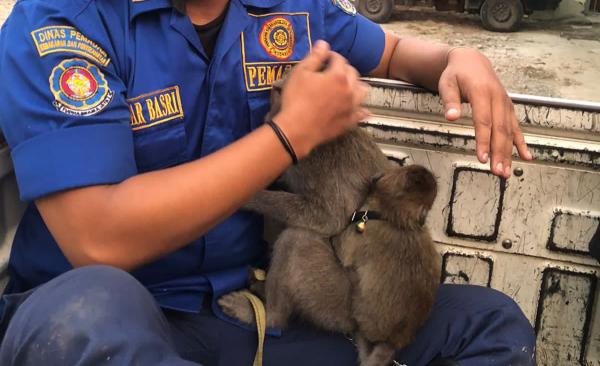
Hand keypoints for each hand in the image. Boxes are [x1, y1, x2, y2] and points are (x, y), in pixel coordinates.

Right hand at [273, 40, 368, 158]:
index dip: (330, 56)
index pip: (339, 59)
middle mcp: (350, 90)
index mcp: (338, 76)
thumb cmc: (296, 100)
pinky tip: (359, 108)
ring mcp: (351, 107)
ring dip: (356, 85)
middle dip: (344, 69)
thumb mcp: (300, 73)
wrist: (296, 130)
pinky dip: (361, 109)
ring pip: (362, 91)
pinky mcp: (349, 122)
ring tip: (347, 86)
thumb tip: (324, 44)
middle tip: (332, 71)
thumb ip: (314, 57)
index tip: (323, 58)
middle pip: (353, 73)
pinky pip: (361, 113)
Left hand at [438, 47, 532, 177]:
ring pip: (509, 131)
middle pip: (500, 130)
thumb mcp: (447, 84)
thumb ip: (449, 101)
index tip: (482, 158)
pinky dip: (521, 143)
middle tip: (497, 172)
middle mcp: (498, 98)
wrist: (471, 62)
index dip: (484, 141)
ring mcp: (505, 104)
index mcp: (483, 92)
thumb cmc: (456, 74)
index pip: (484, 121)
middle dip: (499, 152)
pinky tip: (526, 157)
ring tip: (505, 172)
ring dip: (509, 153)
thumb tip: (451, 117)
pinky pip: (516, 127)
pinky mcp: (507, 108)